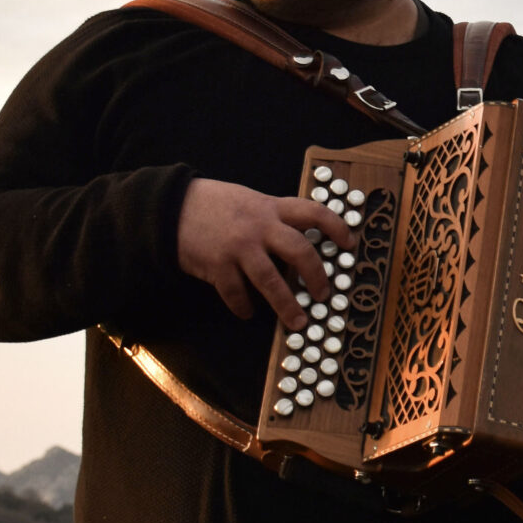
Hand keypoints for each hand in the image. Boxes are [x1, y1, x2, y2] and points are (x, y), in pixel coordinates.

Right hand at [175, 177, 353, 326]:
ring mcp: (239, 247)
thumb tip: (301, 241)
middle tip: (323, 296)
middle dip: (317, 277)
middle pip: (300, 252)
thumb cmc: (215, 204)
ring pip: (271, 282)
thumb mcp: (250, 200)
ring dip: (287, 306)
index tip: (350, 244)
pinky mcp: (217, 266)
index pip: (314, 212)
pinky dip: (244, 307)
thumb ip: (273, 217)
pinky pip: (237, 294)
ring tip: (297, 322)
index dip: (337, 227)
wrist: (172, 207)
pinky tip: (248, 312)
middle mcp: (259, 226)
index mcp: (271, 207)